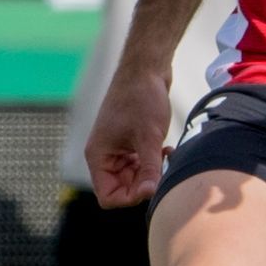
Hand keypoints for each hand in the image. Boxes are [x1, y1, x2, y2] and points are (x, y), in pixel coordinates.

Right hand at [88, 62, 175, 207]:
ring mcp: (117, 148)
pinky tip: (167, 150)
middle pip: (122, 189)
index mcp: (99, 156)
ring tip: (166, 157)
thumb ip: (150, 169)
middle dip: (144, 184)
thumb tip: (152, 194)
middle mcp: (104, 155)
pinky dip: (153, 162)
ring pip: (133, 177)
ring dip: (151, 172)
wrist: (146, 67)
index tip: (151, 185)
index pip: (108, 197)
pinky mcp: (129, 141)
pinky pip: (140, 164)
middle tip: (163, 169)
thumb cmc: (141, 98)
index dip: (130, 198)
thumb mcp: (149, 137)